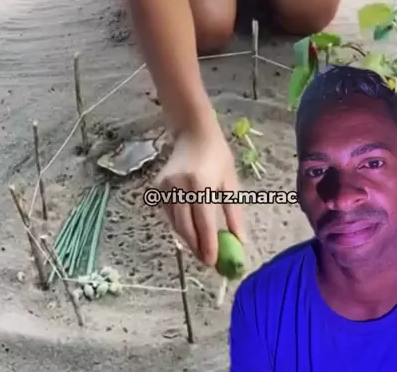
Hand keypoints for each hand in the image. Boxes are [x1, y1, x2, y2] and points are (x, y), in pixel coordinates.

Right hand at [155, 118, 243, 265]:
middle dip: (195, 248)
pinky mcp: (158, 187)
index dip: (208, 245)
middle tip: (206, 261)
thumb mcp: (230, 182)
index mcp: (201, 184)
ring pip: (175, 223)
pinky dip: (179, 225)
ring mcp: (166, 186)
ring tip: (200, 248)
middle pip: (185, 227)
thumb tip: (239, 241)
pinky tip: (189, 227)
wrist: (193, 133)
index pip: (203, 223)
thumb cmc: (217, 156)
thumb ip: (233, 213)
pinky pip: (168, 214)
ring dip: (187, 238)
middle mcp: (180, 186)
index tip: (213, 263)